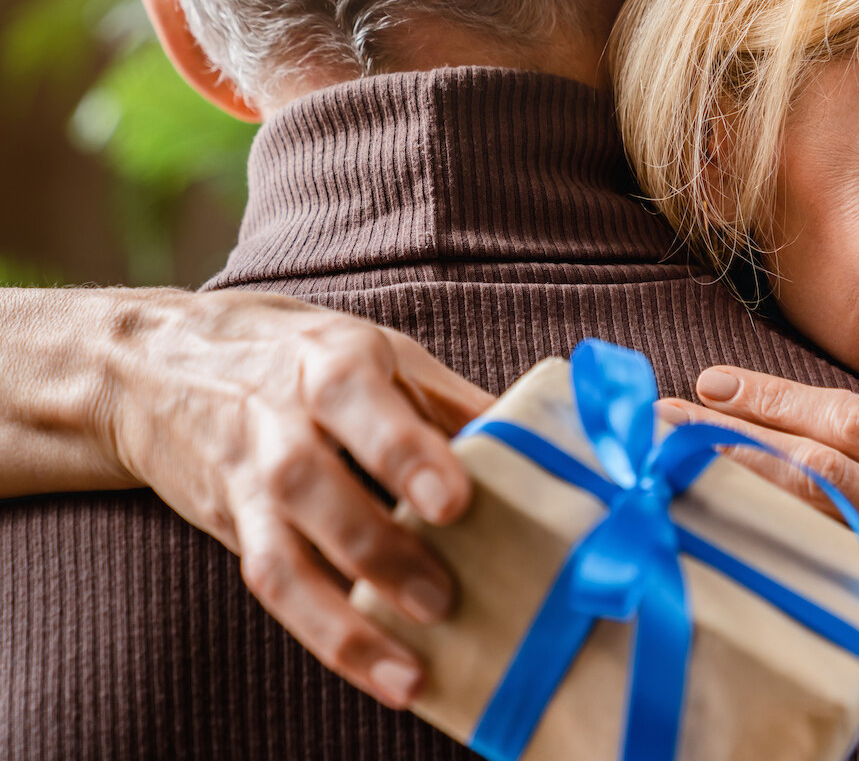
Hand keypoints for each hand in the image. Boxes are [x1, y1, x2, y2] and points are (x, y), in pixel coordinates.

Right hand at [101, 289, 492, 709]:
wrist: (153, 363)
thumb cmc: (296, 352)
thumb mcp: (378, 348)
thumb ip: (451, 399)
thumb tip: (543, 440)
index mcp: (331, 362)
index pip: (359, 404)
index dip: (404, 453)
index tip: (452, 501)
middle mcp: (280, 421)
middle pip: (316, 487)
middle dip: (379, 548)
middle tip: (442, 599)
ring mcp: (249, 479)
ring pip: (283, 557)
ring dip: (344, 621)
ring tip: (410, 670)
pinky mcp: (230, 523)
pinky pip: (272, 584)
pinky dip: (323, 633)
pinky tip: (376, 670)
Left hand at [660, 358, 858, 760]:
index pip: (857, 418)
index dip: (779, 396)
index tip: (717, 384)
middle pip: (823, 460)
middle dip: (737, 431)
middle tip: (666, 417)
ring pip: (820, 523)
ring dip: (741, 490)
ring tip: (674, 469)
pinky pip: (840, 607)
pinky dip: (783, 579)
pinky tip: (726, 563)